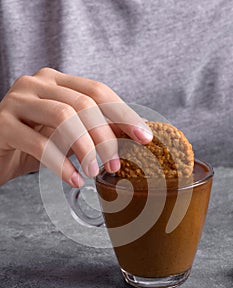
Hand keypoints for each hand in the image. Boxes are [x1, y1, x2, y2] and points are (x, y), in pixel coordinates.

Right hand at [0, 68, 152, 185]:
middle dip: (105, 136)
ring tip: (95, 172)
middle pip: (83, 103)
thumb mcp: (68, 134)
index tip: (144, 137)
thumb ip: (94, 129)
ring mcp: (17, 100)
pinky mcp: (2, 123)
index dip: (123, 114)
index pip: (98, 91)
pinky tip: (74, 179)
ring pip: (63, 116)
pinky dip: (61, 164)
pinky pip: (39, 142)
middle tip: (115, 164)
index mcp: (56, 81)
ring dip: (85, 148)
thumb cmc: (35, 143)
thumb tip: (135, 134)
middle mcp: (36, 83)